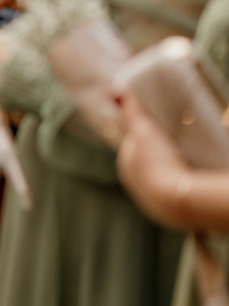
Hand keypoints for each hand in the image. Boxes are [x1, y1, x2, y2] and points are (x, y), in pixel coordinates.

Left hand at [117, 92, 190, 228]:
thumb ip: (132, 110)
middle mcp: (133, 186)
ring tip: (186, 167)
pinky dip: (178, 190)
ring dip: (169, 175)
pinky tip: (189, 185)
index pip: (133, 149)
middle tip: (177, 150)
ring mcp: (150, 202)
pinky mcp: (168, 215)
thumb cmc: (159, 161)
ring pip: (159, 183)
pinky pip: (172, 197)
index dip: (147, 140)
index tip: (162, 136)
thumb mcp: (145, 130)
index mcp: (125, 166)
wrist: (177, 199)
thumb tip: (115, 91)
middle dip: (158, 158)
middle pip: (145, 167)